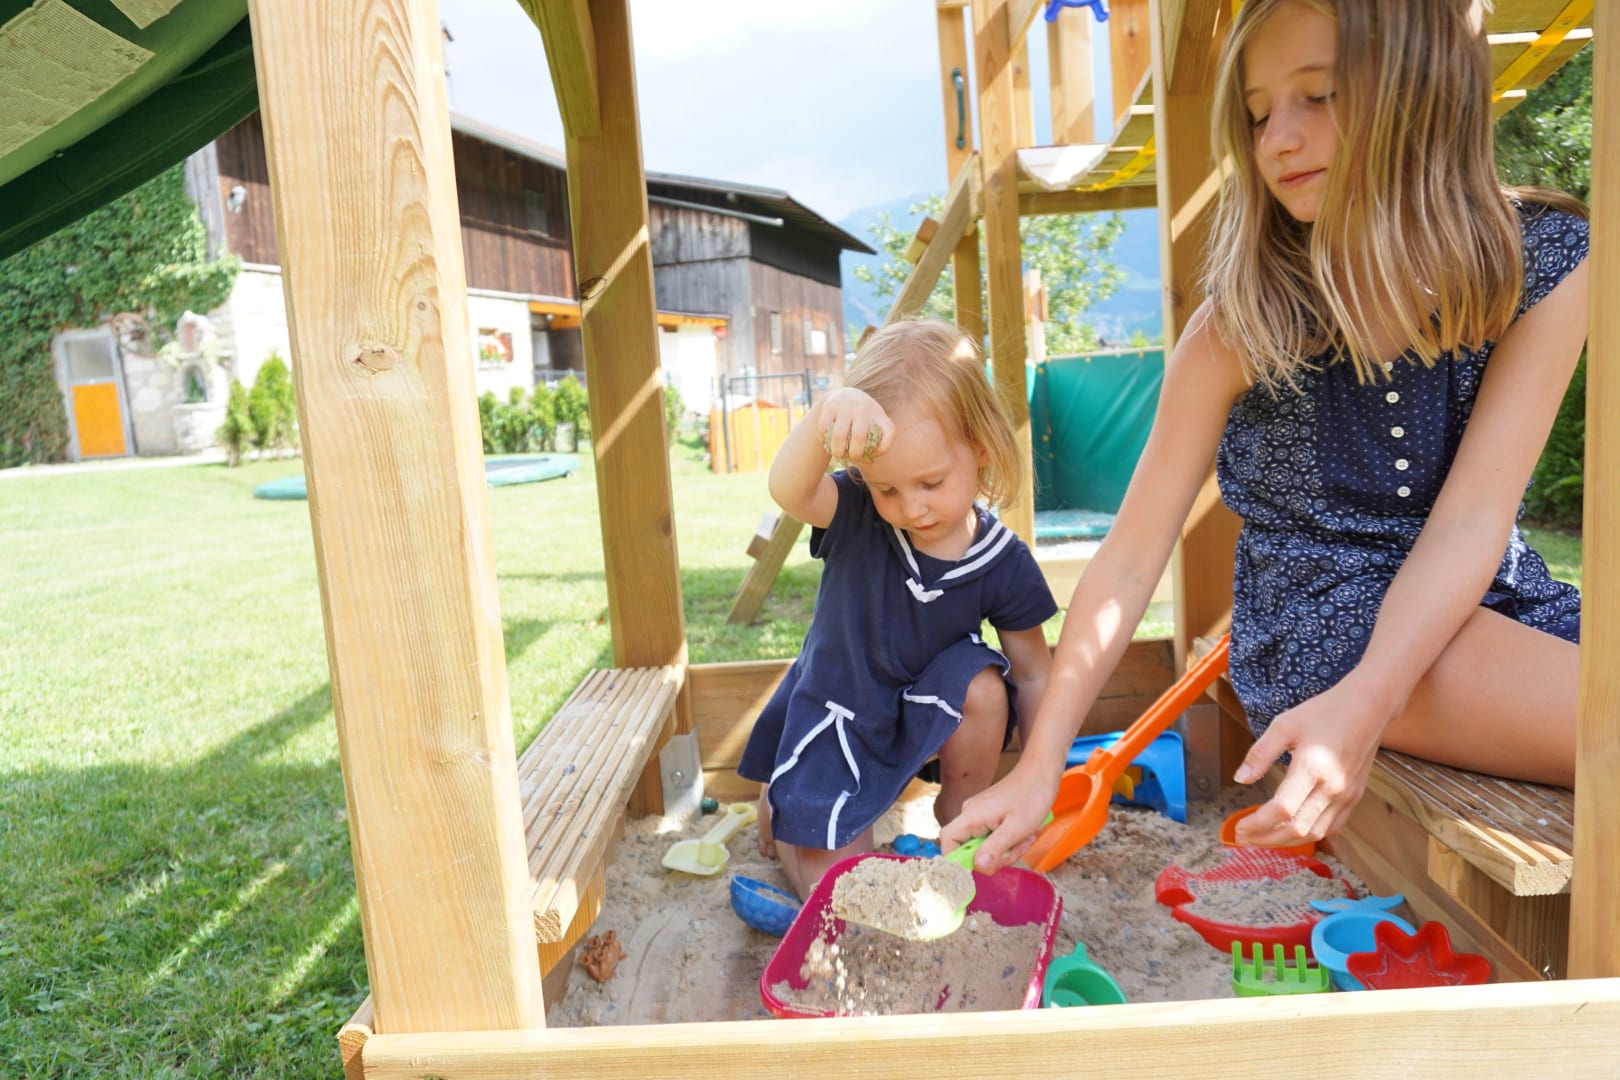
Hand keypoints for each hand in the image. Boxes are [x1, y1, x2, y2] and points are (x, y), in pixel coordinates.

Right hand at [816, 388, 893, 463]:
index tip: (874, 454)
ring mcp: (846, 406)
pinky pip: (824, 429)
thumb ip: (874, 443)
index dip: (884, 449)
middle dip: (855, 454)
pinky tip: (826, 443)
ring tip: (838, 455)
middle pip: (859, 436)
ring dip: (837, 450)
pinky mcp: (830, 406)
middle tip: (852, 459)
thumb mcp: (873, 425)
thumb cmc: (862, 418)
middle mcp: (863, 408)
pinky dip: (824, 440)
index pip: (889, 432)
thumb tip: (869, 461)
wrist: (844, 395)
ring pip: (839, 434)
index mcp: (879, 414)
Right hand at [938, 764, 1056, 872]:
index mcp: (971, 816)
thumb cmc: (1031, 797)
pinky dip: (1007, 843)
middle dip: (995, 857)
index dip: (957, 859)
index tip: (982, 866)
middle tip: (1016, 848)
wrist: (1040, 775)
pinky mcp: (988, 817)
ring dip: (1005, 850)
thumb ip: (995, 848)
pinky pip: (991, 839)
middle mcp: (970, 815)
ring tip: (1024, 838)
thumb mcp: (1016, 828)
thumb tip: (978, 866)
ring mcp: (979, 816)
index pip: (947, 840)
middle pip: (969, 850)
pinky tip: (1022, 835)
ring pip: (983, 847)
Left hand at [1231, 681, 1387, 846]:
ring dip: (1285, 842)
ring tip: (1262, 838)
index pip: (1281, 809)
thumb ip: (1260, 754)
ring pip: (1315, 833)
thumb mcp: (1284, 725)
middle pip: (1297, 829)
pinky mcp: (1355, 796)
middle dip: (1266, 839)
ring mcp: (1347, 795)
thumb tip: (1240, 779)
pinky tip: (1291, 831)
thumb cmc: (1324, 712)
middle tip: (1244, 837)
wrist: (1368, 708)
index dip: (1257, 824)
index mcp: (1312, 767)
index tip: (1239, 826)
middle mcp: (1332, 787)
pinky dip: (1309, 834)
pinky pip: (1332, 826)